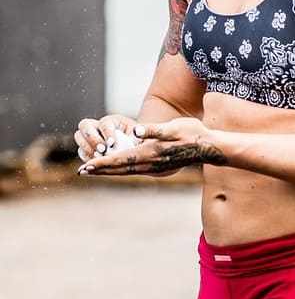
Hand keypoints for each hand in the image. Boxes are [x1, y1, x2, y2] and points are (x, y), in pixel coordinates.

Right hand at [74, 114, 137, 161]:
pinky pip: (81, 151)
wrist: (135, 150)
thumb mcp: (141, 137)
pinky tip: (95, 164)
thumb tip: (137, 132)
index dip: (106, 131)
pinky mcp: (87, 149)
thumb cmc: (139, 141)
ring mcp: (90, 137)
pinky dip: (86, 158)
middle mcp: (98, 126)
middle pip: (85, 125)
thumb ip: (139, 134)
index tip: (112, 142)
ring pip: (79, 136)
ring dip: (87, 148)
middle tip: (102, 150)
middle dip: (92, 138)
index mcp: (111, 121)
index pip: (104, 122)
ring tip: (98, 158)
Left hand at [77, 118, 226, 176]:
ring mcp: (154, 167)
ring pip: (126, 170)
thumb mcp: (174, 127)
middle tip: (82, 171)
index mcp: (150, 153)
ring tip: (94, 170)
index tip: (87, 165)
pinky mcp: (158, 166)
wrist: (208, 147)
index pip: (120, 159)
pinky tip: (116, 168)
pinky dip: (120, 169)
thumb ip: (154, 130)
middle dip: (100, 169)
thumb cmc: (192, 133)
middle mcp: (150, 163)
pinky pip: (134, 169)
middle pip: (120, 168)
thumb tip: (136, 131)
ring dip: (109, 170)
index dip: (103, 162)